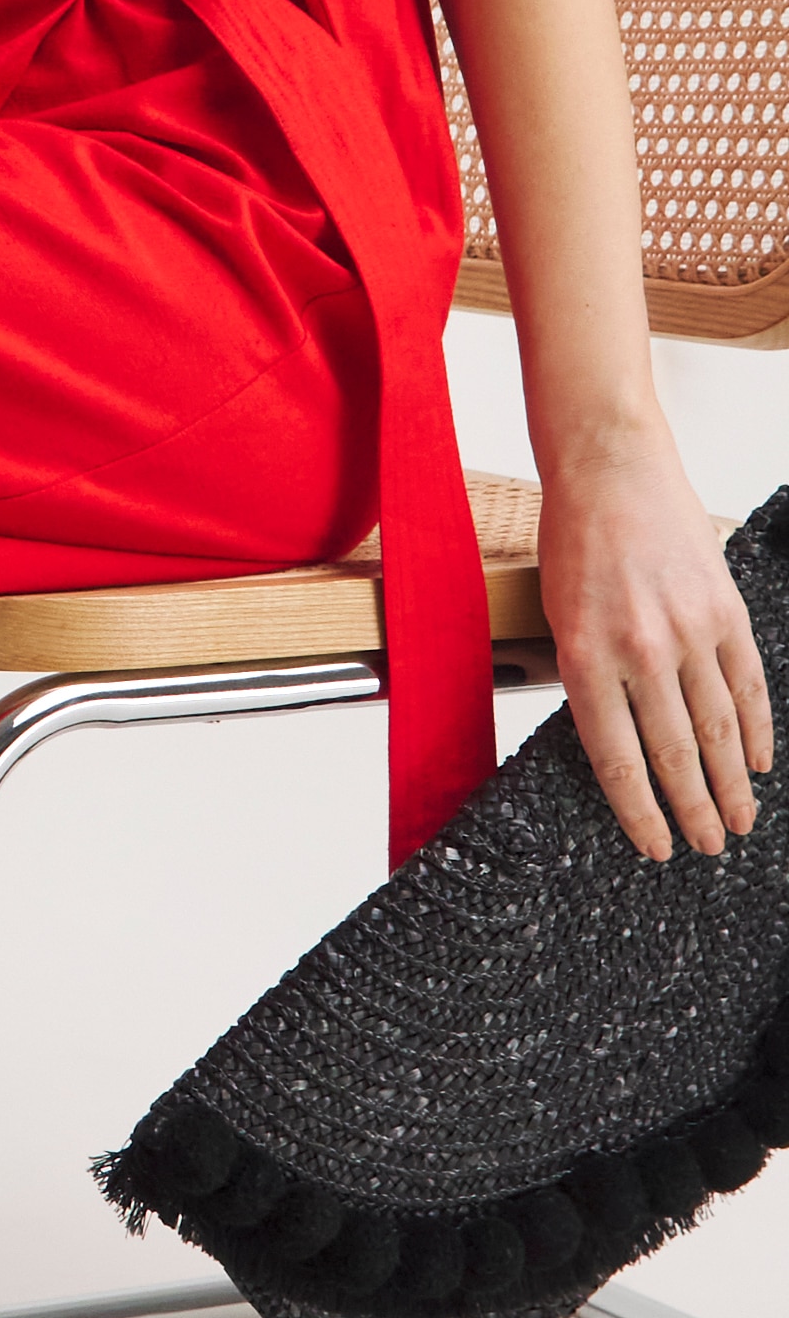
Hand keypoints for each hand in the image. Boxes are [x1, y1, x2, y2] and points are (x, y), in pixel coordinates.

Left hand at [536, 431, 773, 859]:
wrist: (610, 469)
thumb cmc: (572, 543)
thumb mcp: (558, 618)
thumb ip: (589, 679)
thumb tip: (621, 744)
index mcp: (586, 656)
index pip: (617, 759)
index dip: (640, 812)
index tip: (654, 848)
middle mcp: (640, 649)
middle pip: (676, 754)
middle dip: (694, 811)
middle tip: (708, 848)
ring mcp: (690, 630)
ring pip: (719, 728)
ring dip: (733, 783)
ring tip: (740, 822)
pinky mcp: (725, 610)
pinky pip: (748, 684)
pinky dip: (756, 729)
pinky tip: (759, 763)